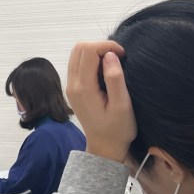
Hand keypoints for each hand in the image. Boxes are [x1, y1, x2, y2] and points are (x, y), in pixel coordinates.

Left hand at [66, 40, 135, 162]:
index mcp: (83, 88)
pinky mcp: (73, 88)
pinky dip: (91, 59)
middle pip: (79, 48)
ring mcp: (70, 86)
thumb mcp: (122, 105)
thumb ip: (115, 79)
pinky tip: (104, 69)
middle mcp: (72, 85)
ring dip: (95, 51)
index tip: (123, 56)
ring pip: (76, 53)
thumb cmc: (117, 129)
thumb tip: (110, 55)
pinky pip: (77, 63)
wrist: (104, 147)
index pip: (88, 50)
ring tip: (113, 63)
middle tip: (118, 58)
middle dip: (100, 46)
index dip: (107, 46)